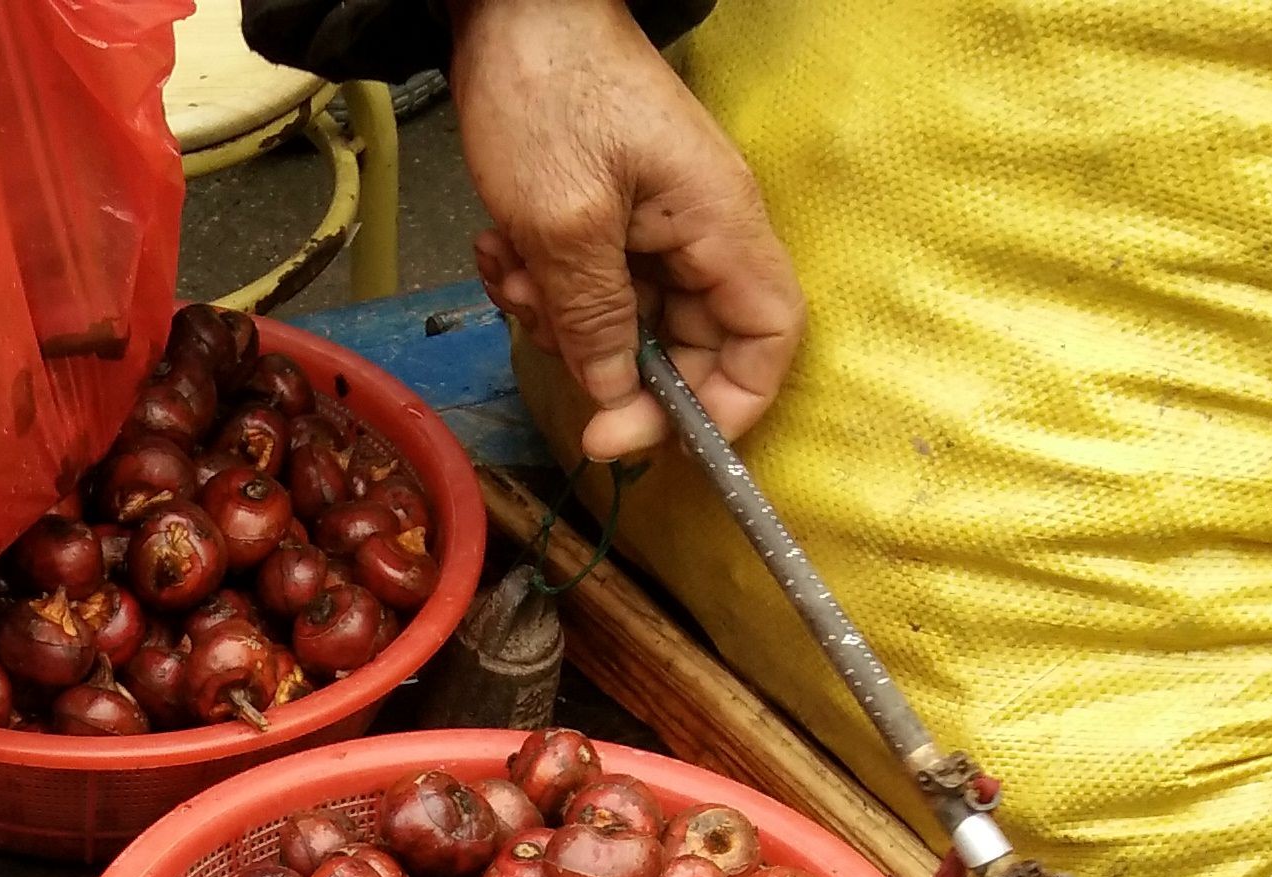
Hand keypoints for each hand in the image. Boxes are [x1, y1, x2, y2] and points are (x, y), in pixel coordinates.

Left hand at [448, 0, 801, 457]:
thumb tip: (618, 400)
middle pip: (690, 346)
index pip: (769, 339)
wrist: (512, 9)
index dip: (729, 405)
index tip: (657, 438)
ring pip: (625, 326)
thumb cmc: (550, 90)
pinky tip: (503, 252)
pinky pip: (589, 291)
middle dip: (611, 363)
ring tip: (514, 272)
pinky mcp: (611, 221)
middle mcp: (701, 233)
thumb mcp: (564, 221)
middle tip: (548, 343)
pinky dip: (542, 289)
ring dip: (559, 323)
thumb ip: (596, 319)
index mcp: (719, 226)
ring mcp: (656, 227)